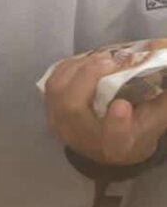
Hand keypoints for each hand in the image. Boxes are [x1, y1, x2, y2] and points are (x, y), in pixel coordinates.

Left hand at [44, 50, 166, 163]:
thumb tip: (163, 68)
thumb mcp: (155, 122)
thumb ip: (162, 102)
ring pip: (58, 90)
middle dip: (89, 76)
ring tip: (103, 58)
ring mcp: (60, 124)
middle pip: (72, 107)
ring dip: (80, 67)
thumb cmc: (135, 133)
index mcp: (116, 147)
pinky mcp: (50, 110)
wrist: (106, 148)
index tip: (122, 105)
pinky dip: (69, 66)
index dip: (116, 124)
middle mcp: (83, 139)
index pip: (114, 139)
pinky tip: (87, 61)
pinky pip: (53, 81)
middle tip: (113, 60)